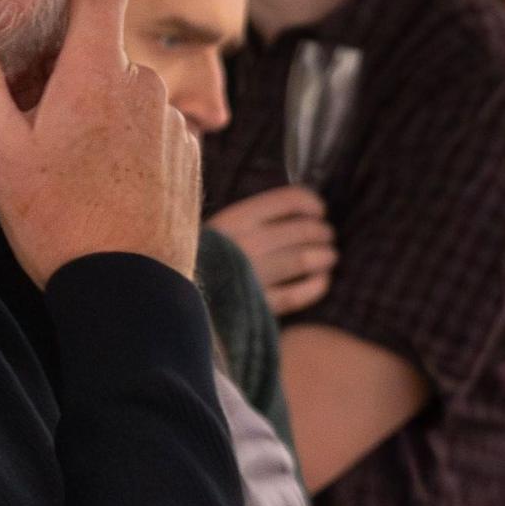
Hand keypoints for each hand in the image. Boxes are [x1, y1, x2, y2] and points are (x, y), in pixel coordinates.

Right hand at [0, 0, 199, 284]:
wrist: (130, 293)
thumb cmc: (57, 224)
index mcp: (97, 73)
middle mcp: (145, 83)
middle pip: (94, 51)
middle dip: (61, 70)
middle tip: (27, 125)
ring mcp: (172, 118)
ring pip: (118, 93)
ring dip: (87, 112)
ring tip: (61, 172)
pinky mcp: (188, 151)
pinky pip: (143, 126)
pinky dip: (116, 140)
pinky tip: (96, 186)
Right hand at [207, 186, 336, 313]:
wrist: (176, 301)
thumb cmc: (200, 260)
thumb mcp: (219, 229)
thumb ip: (252, 219)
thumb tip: (299, 210)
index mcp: (235, 219)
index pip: (288, 200)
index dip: (311, 203)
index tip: (319, 210)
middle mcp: (246, 243)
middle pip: (303, 230)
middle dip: (321, 232)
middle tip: (326, 236)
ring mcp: (253, 275)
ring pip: (305, 259)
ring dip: (325, 256)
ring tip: (328, 257)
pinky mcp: (258, 306)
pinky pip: (299, 294)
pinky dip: (317, 285)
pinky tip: (322, 281)